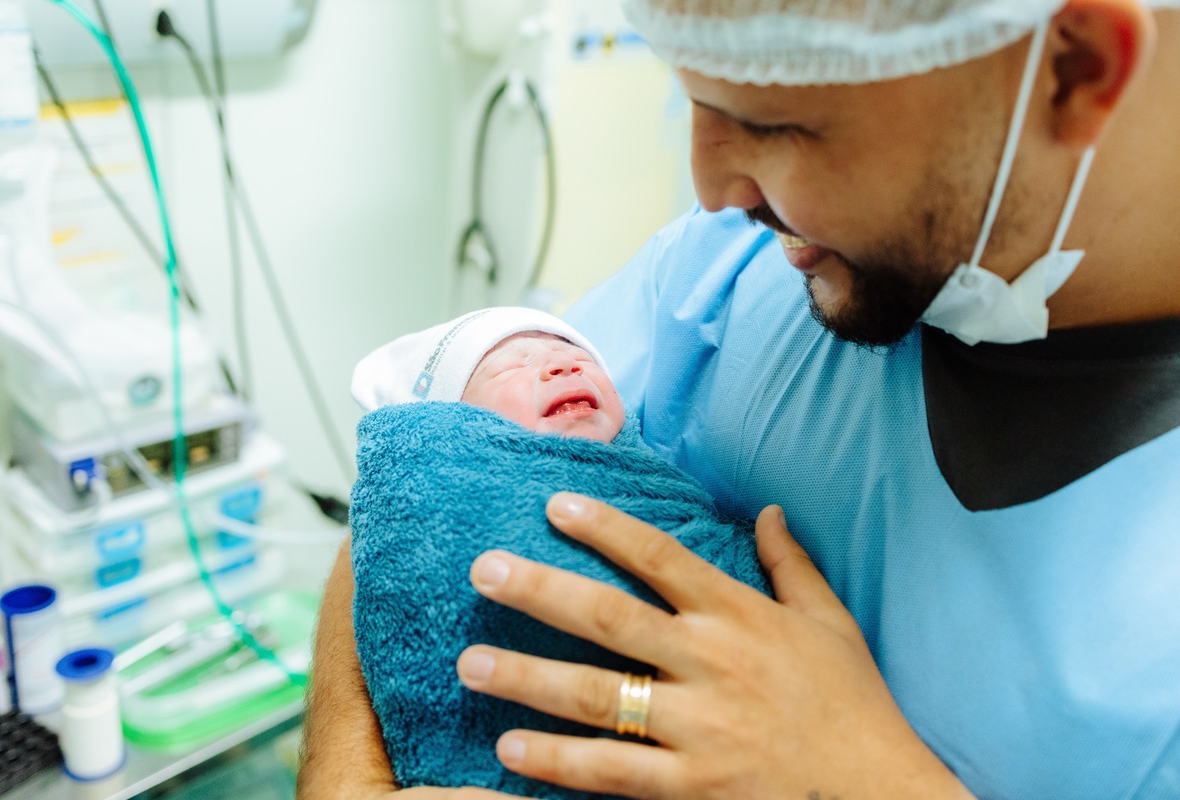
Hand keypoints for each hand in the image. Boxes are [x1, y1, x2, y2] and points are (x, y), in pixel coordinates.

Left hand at [453, 494, 974, 799]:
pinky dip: (560, 760)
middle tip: (483, 570)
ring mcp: (698, 727)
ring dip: (528, 677)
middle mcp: (710, 663)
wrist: (884, 791)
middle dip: (541, 590)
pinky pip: (613, 772)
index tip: (554, 504)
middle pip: (610, 618)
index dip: (605, 527)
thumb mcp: (830, 622)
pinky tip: (511, 747)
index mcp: (738, 616)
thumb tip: (770, 510)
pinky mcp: (693, 786)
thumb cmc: (853, 703)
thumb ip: (791, 564)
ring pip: (597, 696)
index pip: (660, 558)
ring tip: (470, 663)